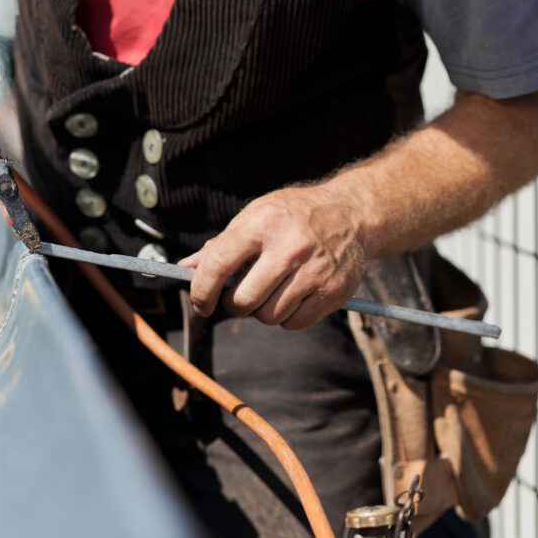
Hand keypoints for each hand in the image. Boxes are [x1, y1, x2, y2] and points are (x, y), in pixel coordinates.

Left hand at [178, 184, 368, 329]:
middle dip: (233, 304)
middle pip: (243, 301)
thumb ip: (221, 245)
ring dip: (261, 311)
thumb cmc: (293, 215)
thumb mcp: (254, 215)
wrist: (352, 214)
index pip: (218, 264)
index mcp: (262, 224)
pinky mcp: (333, 291)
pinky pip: (294, 323)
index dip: (201, 290)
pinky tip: (291, 295)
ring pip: (268, 316)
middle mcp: (289, 247)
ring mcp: (314, 271)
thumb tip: (186, 268)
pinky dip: (287, 317)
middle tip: (239, 295)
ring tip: (270, 290)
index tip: (200, 303)